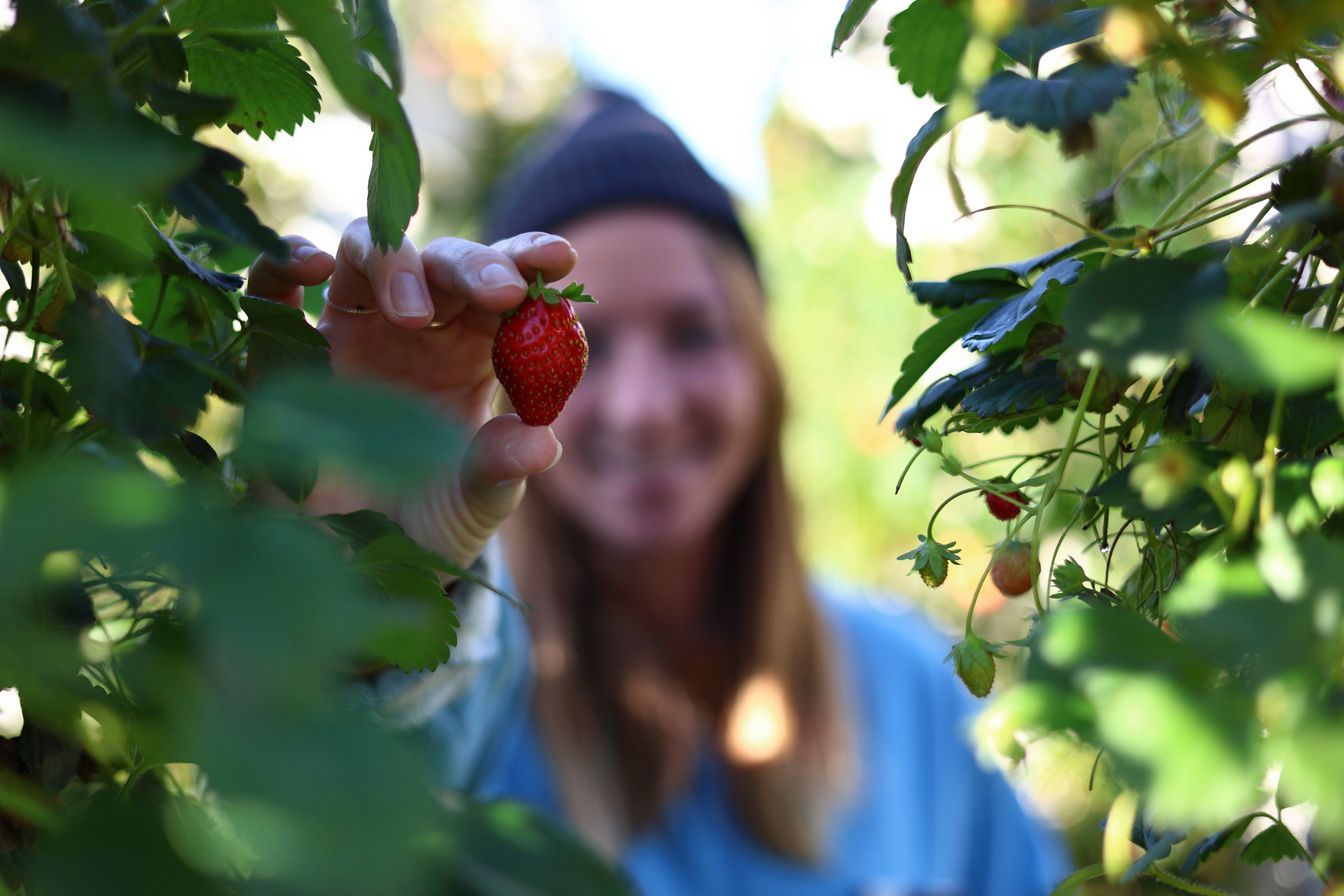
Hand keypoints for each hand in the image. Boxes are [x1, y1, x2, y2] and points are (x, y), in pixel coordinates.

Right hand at [246, 219, 576, 569]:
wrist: (353, 571)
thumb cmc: (429, 523)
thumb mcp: (474, 503)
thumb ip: (502, 470)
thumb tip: (543, 444)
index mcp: (474, 351)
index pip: (505, 289)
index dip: (528, 263)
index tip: (559, 258)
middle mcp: (414, 330)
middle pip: (443, 264)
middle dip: (475, 266)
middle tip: (502, 293)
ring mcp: (348, 334)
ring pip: (365, 255)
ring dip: (394, 265)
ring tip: (412, 315)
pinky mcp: (283, 354)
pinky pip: (274, 290)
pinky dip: (287, 262)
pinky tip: (313, 266)